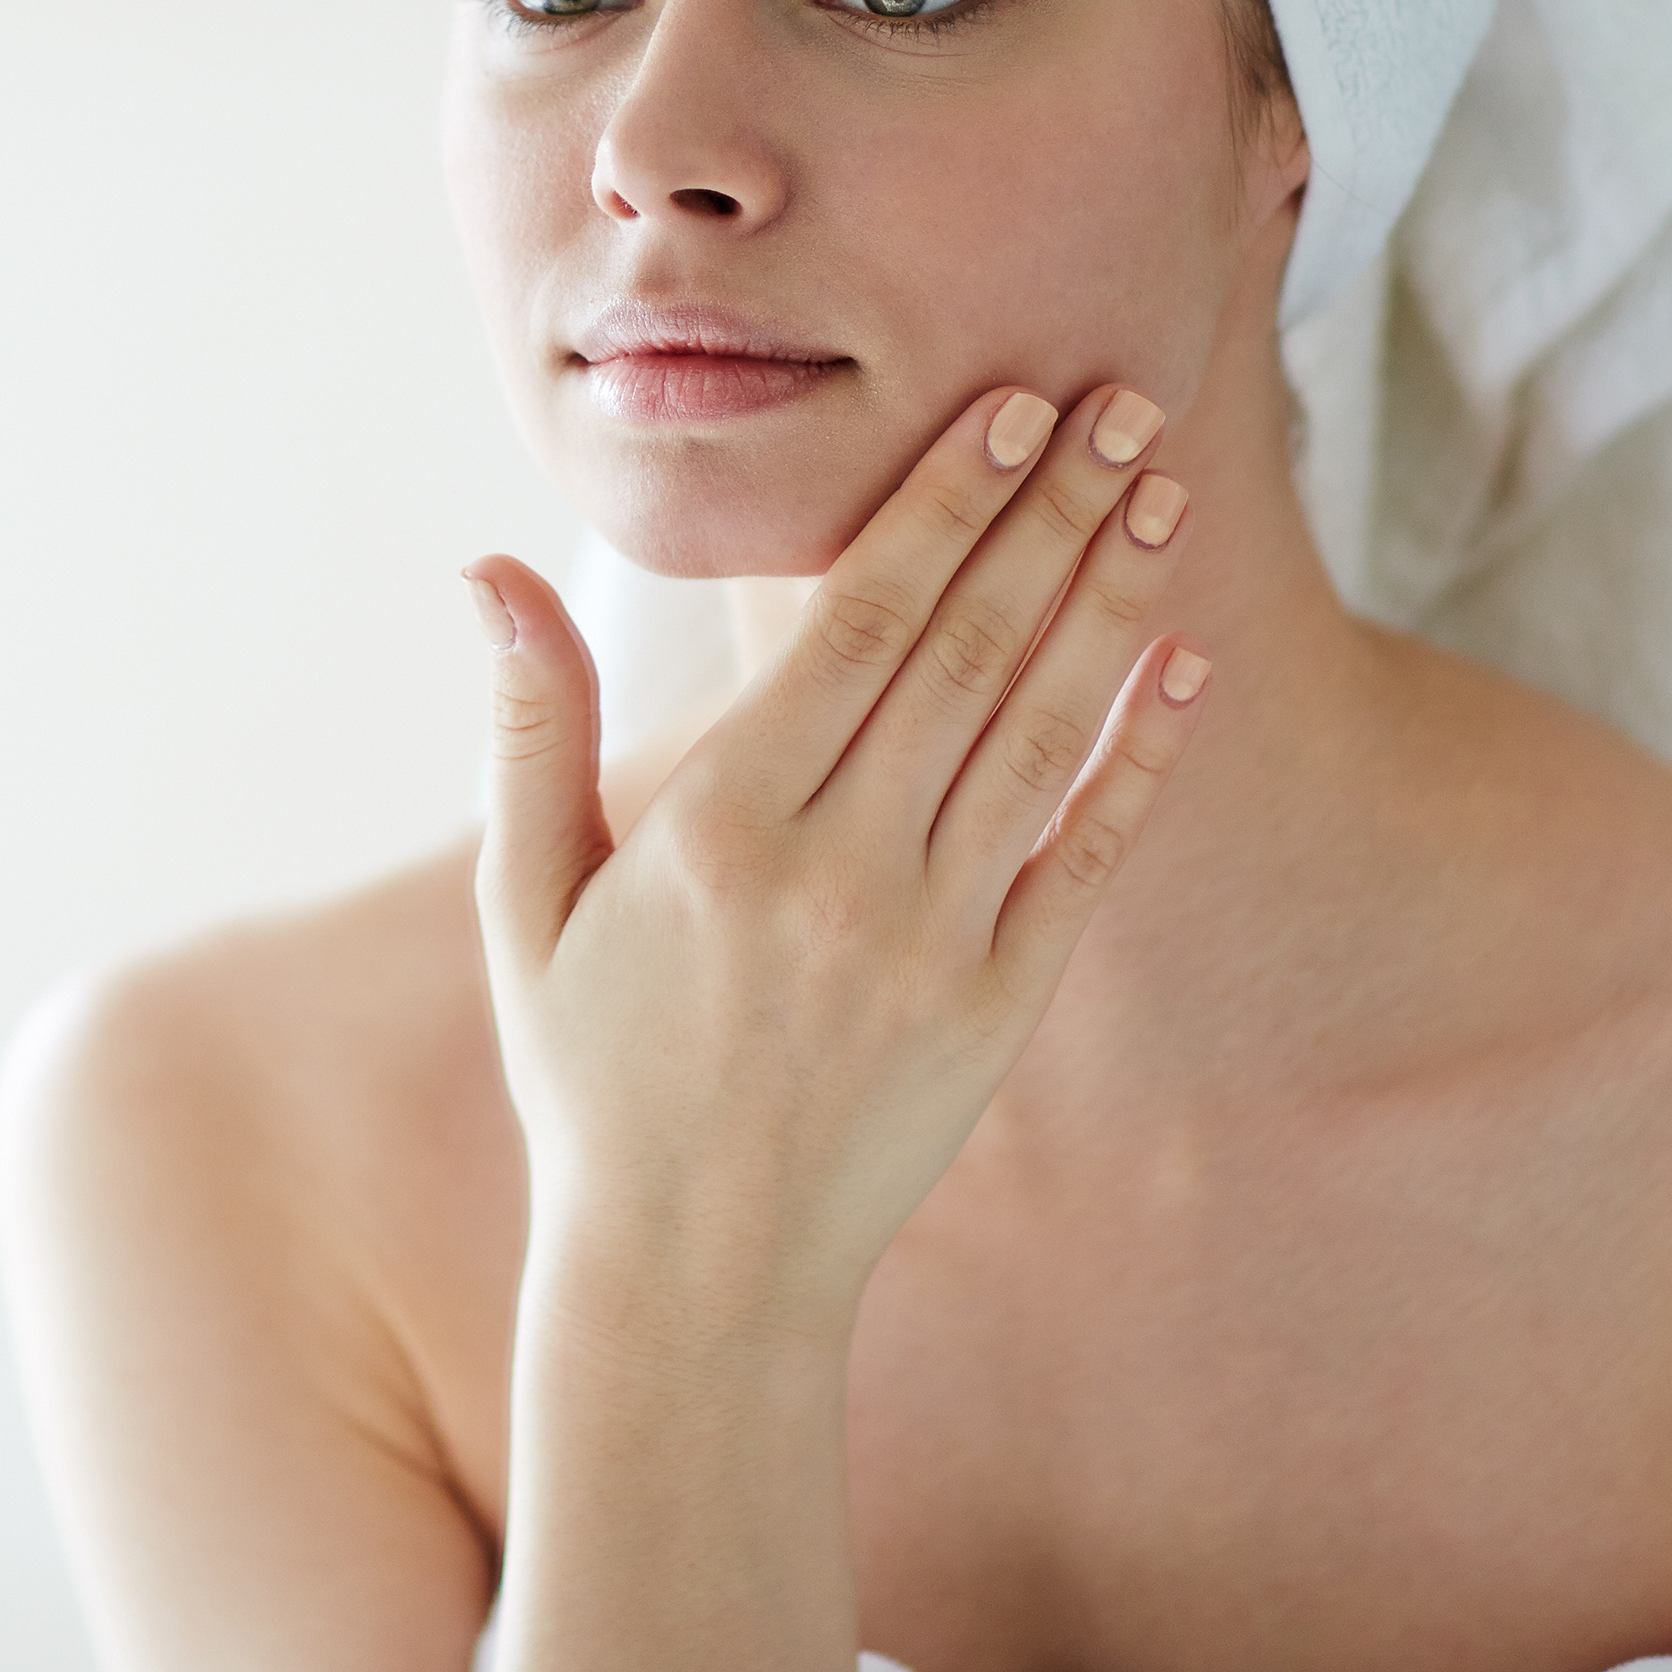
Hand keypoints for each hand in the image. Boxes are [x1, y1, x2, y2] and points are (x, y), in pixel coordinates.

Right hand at [467, 384, 1207, 1352]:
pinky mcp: (998, 1009)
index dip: (943, 506)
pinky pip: (1083, 857)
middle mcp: (837, 871)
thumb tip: (487, 569)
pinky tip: (1184, 667)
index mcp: (720, 827)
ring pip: (1038, 734)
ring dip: (1108, 603)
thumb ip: (531, 726)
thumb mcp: (525, 899)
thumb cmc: (593, 1067)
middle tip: (1120, 402)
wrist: (694, 1269)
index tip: (1007, 407)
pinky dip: (1139, 759)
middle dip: (1048, 514)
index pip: (858, 624)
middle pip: (967, 650)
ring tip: (1163, 497)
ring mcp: (931, 942)